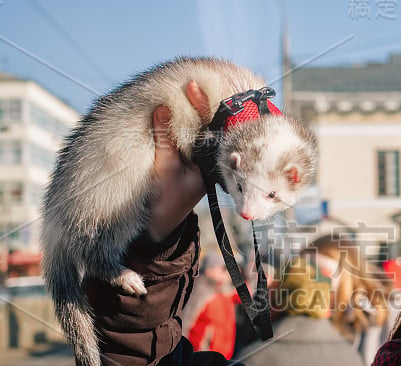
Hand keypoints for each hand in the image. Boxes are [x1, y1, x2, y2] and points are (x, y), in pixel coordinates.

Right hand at [147, 81, 210, 240]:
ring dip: (196, 108)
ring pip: (202, 128)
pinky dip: (187, 118)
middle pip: (211, 124)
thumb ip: (164, 140)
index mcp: (212, 162)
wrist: (160, 224)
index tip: (193, 85)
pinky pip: (191, 133)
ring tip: (190, 82)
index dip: (203, 106)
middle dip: (205, 102)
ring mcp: (202, 157)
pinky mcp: (190, 156)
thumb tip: (163, 109)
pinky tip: (183, 99)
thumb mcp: (163, 170)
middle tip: (194, 78)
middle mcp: (211, 158)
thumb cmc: (165, 201)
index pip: (211, 128)